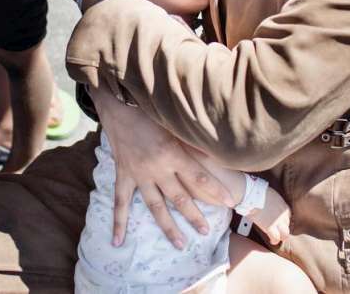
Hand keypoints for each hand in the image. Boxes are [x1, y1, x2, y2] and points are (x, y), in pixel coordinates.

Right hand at [93, 86, 235, 248]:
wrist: (119, 104)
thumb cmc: (150, 110)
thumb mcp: (174, 123)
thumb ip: (192, 140)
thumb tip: (216, 150)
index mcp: (172, 153)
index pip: (199, 177)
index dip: (216, 190)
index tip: (231, 202)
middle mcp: (156, 168)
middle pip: (179, 197)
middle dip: (194, 215)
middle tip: (206, 232)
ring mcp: (138, 174)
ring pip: (155, 205)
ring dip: (167, 226)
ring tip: (180, 244)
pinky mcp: (124, 174)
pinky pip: (121, 202)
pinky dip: (119, 222)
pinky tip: (117, 241)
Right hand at [248, 187, 290, 245]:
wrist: (251, 194)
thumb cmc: (256, 191)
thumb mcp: (270, 193)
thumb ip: (273, 200)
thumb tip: (268, 202)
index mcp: (283, 204)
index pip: (288, 215)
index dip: (284, 220)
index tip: (279, 222)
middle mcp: (282, 214)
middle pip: (287, 224)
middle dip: (283, 228)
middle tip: (278, 230)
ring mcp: (277, 221)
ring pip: (285, 233)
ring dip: (281, 236)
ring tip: (277, 238)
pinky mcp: (269, 227)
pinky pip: (275, 237)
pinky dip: (274, 240)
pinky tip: (272, 241)